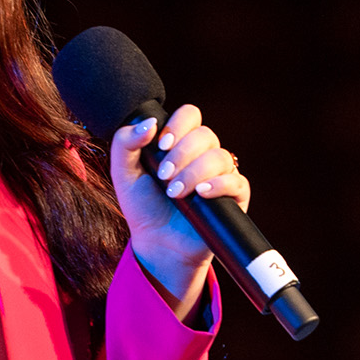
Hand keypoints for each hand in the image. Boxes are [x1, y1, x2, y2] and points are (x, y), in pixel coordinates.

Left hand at [109, 104, 250, 304]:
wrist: (157, 244)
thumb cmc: (143, 207)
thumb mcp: (123, 173)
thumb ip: (125, 142)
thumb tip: (150, 123)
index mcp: (180, 142)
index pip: (190, 115)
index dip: (178, 125)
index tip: (161, 145)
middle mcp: (203, 154)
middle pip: (205, 135)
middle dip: (182, 154)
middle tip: (164, 176)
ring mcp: (221, 174)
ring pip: (219, 157)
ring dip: (194, 173)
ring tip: (176, 193)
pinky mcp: (234, 196)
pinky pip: (236, 181)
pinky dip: (218, 185)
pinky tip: (201, 194)